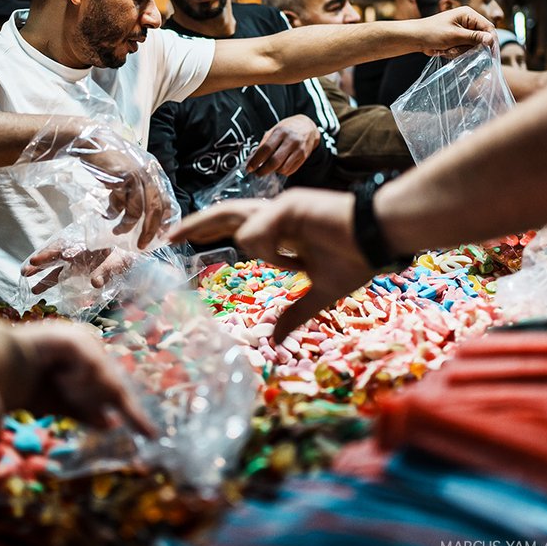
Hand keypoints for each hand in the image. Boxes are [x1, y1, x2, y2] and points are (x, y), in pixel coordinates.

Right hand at [0, 320, 156, 436]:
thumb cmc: (23, 385)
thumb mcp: (62, 405)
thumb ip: (86, 412)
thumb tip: (112, 424)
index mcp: (87, 360)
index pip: (116, 389)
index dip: (133, 413)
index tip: (151, 435)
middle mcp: (88, 344)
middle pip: (112, 385)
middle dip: (93, 399)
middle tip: (68, 395)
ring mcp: (80, 338)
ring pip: (103, 378)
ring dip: (82, 390)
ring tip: (60, 385)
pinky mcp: (71, 338)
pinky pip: (90, 367)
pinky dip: (77, 380)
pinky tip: (60, 378)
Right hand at [22, 243, 135, 293]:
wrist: (130, 260)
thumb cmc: (123, 258)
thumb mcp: (116, 264)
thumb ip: (105, 272)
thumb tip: (95, 282)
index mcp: (84, 245)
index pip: (63, 248)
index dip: (49, 254)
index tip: (36, 260)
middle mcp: (76, 252)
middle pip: (54, 255)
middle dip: (40, 261)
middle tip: (25, 269)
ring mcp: (74, 262)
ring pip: (53, 265)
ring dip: (40, 271)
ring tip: (24, 276)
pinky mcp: (75, 271)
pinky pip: (58, 275)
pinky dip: (47, 281)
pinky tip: (37, 291)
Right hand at [85, 145, 175, 248]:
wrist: (90, 142)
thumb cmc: (107, 163)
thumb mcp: (125, 179)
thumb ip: (133, 195)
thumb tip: (136, 218)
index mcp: (154, 173)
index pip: (167, 200)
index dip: (166, 220)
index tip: (160, 236)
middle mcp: (150, 173)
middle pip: (158, 208)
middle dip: (151, 230)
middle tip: (143, 245)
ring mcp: (139, 174)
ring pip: (141, 209)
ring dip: (128, 225)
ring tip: (117, 232)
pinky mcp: (125, 176)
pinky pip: (125, 203)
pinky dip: (117, 214)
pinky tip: (108, 216)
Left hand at [170, 189, 374, 342]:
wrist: (379, 239)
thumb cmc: (356, 259)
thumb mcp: (319, 292)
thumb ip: (296, 312)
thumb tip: (276, 340)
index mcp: (280, 229)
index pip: (234, 225)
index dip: (208, 229)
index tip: (182, 240)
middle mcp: (276, 213)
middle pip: (225, 214)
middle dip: (196, 225)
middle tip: (167, 237)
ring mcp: (281, 206)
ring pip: (246, 232)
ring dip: (270, 254)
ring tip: (304, 260)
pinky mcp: (288, 205)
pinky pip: (261, 234)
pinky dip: (278, 252)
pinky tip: (303, 254)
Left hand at [246, 115, 320, 175]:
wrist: (308, 127)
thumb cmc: (288, 128)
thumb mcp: (274, 130)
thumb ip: (264, 143)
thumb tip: (252, 158)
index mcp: (281, 132)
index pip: (266, 149)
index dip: (256, 160)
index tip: (249, 168)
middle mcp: (291, 141)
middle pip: (274, 161)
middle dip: (263, 170)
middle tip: (257, 173)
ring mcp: (299, 150)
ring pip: (282, 168)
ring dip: (273, 171)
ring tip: (270, 167)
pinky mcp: (304, 157)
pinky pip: (290, 170)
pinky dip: (282, 171)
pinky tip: (280, 166)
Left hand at [413, 6, 497, 57]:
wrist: (415, 38)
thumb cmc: (432, 33)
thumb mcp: (454, 36)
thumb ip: (473, 38)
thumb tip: (491, 40)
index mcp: (468, 14)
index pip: (488, 27)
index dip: (491, 40)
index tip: (491, 53)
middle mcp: (467, 21)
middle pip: (481, 37)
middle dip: (472, 47)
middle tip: (459, 50)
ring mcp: (462, 30)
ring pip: (473, 45)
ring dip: (462, 51)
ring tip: (449, 49)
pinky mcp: (457, 39)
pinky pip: (464, 49)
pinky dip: (457, 52)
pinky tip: (446, 51)